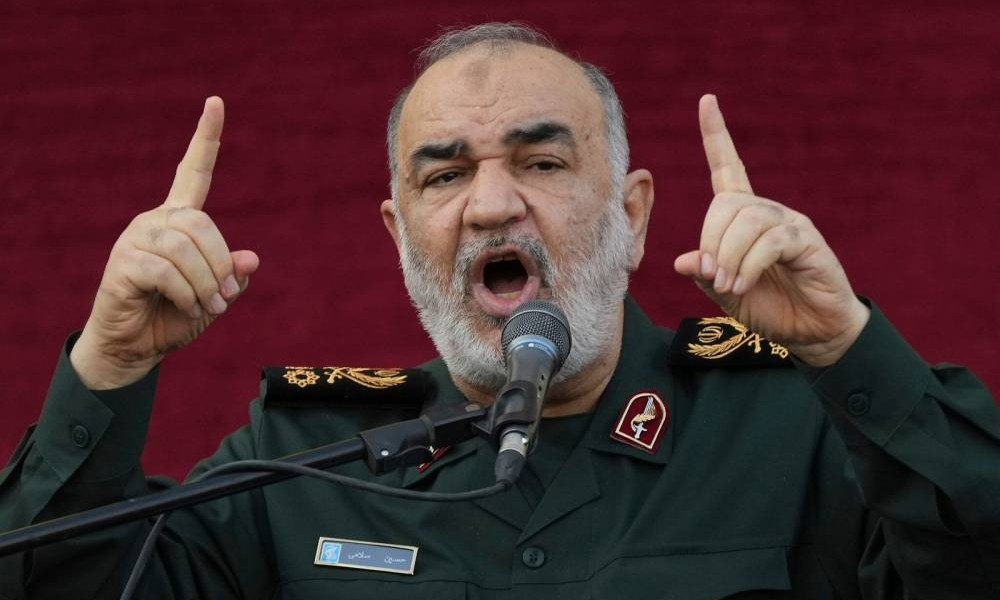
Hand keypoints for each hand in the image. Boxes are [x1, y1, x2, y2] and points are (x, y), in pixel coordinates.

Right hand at [70, 97, 259, 388]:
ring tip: (208, 305)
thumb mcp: (215, 297)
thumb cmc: (175, 317)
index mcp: (179, 221)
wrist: (135, 347)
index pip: (193, 171)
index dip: (205, 138)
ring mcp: (135, 240)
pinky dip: (186, 292)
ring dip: (205, 282)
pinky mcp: (122, 263)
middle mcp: (155, 222)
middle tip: (225, 296)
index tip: (216, 102)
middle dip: (220, 263)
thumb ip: (232, 277)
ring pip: (184, 248)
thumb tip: (251, 259)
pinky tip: (187, 306)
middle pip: (200, 224)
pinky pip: (165, 271)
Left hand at [673, 95, 868, 366]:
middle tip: (713, 279)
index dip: (716, 135)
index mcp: (744, 218)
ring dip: (729, 256)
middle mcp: (768, 213)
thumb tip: (683, 260)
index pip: (728, 167)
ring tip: (729, 285)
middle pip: (727, 204)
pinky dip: (750, 264)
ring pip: (748, 221)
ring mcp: (790, 224)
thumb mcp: (725, 294)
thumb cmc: (769, 308)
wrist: (812, 333)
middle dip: (711, 242)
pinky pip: (772, 240)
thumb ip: (705, 276)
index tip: (707, 100)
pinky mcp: (807, 242)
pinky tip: (743, 283)